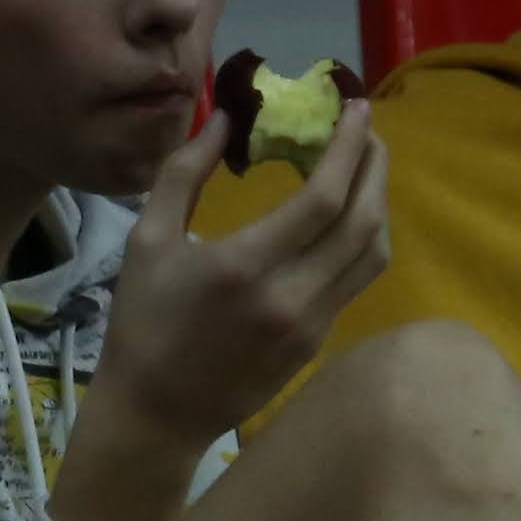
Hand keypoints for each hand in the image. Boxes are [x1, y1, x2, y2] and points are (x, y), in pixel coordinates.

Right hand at [90, 96, 390, 456]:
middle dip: (374, 165)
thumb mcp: (147, 239)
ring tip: (363, 167)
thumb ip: (185, 172)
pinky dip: (362, 240)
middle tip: (367, 129)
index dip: (349, 147)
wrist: (157, 413)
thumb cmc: (143, 321)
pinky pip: (356, 282)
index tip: (355, 108)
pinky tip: (346, 216)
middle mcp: (291, 297)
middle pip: (363, 221)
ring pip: (373, 254)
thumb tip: (225, 116)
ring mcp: (312, 325)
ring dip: (377, 202)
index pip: (323, 197)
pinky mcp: (318, 343)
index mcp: (246, 266)